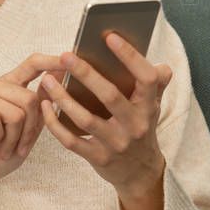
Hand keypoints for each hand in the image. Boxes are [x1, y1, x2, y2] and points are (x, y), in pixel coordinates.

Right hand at [0, 52, 64, 199]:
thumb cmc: (4, 153)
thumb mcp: (31, 128)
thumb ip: (43, 102)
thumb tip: (61, 74)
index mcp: (9, 86)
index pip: (32, 64)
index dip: (51, 61)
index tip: (70, 59)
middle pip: (29, 98)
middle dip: (31, 129)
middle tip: (20, 145)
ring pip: (14, 111)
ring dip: (14, 137)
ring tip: (5, 146)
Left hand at [38, 32, 172, 197]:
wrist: (140, 173)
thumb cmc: (141, 128)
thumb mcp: (153, 107)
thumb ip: (156, 85)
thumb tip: (163, 66)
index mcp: (149, 107)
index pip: (146, 78)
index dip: (130, 57)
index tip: (110, 37)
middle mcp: (135, 126)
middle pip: (110, 96)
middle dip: (86, 74)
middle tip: (66, 55)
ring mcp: (116, 144)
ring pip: (86, 119)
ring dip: (63, 98)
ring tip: (47, 79)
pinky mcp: (98, 158)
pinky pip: (72, 141)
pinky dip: (55, 123)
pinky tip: (45, 105)